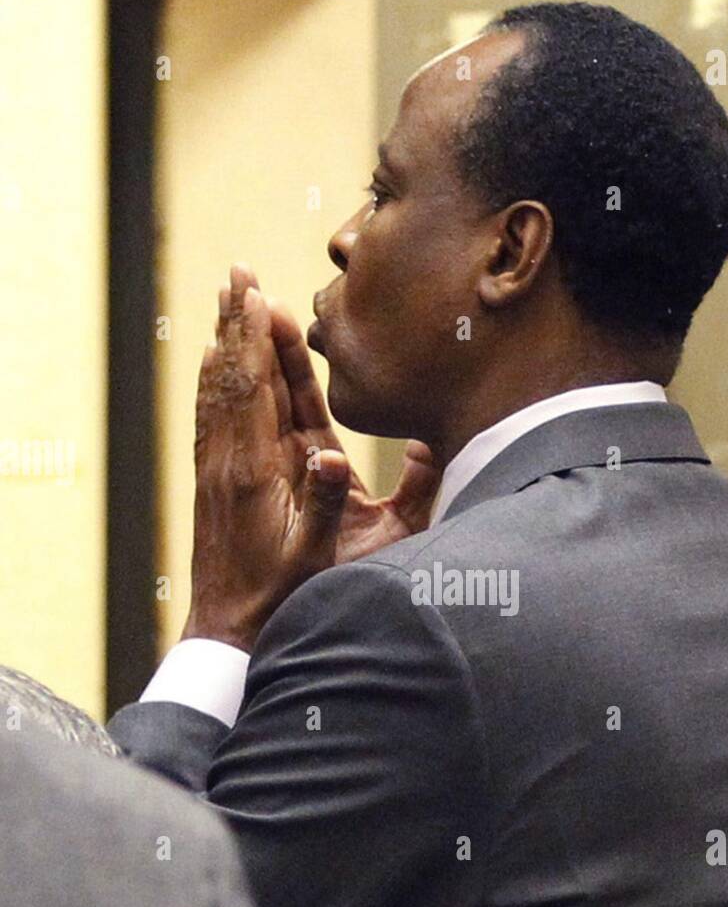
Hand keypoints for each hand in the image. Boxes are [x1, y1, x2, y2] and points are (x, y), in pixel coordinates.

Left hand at [183, 264, 440, 652]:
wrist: (228, 632)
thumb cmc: (281, 599)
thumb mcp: (319, 558)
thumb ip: (328, 505)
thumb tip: (335, 457)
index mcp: (257, 473)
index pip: (255, 391)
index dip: (257, 340)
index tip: (258, 294)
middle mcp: (230, 462)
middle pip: (232, 377)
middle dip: (236, 324)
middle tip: (237, 273)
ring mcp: (219, 470)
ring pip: (219, 392)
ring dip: (224, 343)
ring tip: (227, 301)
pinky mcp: (216, 482)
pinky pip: (213, 417)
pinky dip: (216, 380)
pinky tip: (215, 364)